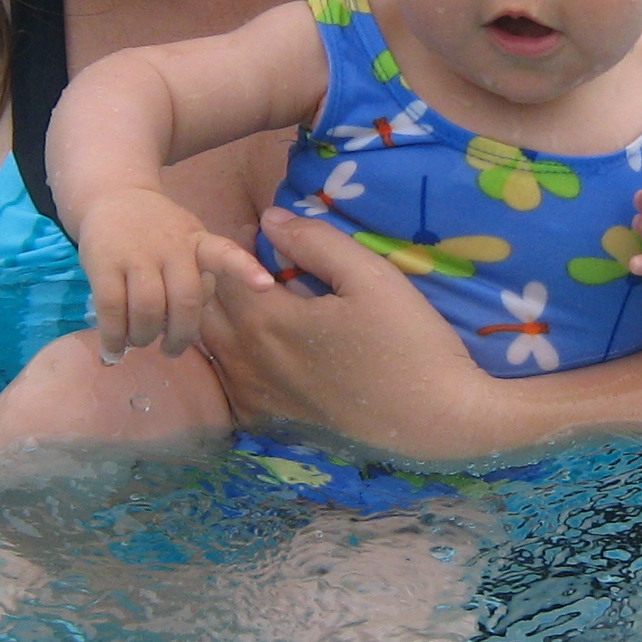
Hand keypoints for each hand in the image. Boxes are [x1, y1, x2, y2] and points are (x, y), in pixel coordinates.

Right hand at [76, 188, 272, 361]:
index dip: (245, 270)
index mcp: (198, 241)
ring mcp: (137, 254)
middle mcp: (171, 246)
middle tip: (171, 350)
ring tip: (141, 342)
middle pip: (184, 301)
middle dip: (180, 335)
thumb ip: (196, 275)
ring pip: (149, 309)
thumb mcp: (188, 240)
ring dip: (145, 336)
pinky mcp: (104, 263)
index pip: (225, 254)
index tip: (265, 286)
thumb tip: (186, 328)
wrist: (113, 197)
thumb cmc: (157, 231)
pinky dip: (114, 337)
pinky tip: (114, 350)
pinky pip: (112, 309)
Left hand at [198, 208, 508, 463]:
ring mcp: (253, 397)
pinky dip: (231, 359)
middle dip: (221, 280)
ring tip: (260, 303)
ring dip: (222, 318)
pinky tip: (266, 351)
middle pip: (206, 308)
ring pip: (211, 346)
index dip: (234, 245)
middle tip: (258, 267)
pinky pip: (227, 383)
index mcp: (265, 320)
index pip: (219, 270)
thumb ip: (316, 241)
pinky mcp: (268, 422)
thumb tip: (269, 219)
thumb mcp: (372, 277)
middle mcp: (245, 361)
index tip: (261, 237)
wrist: (435, 421)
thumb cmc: (408, 343)